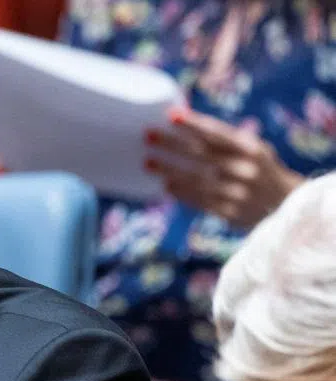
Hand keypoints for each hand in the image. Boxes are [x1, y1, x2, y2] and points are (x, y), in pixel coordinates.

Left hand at [145, 108, 302, 228]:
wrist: (286, 206)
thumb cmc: (261, 171)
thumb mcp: (254, 150)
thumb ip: (227, 141)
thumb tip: (187, 127)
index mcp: (250, 148)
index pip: (217, 133)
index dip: (193, 124)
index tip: (171, 115)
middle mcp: (244, 168)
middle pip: (201, 154)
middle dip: (172, 144)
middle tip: (147, 136)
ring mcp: (237, 192)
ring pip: (196, 179)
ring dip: (169, 170)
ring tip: (148, 163)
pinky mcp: (231, 212)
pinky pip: (200, 201)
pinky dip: (182, 193)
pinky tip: (165, 186)